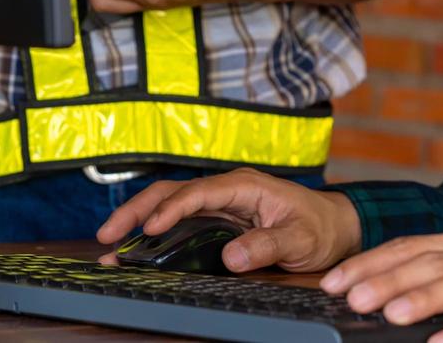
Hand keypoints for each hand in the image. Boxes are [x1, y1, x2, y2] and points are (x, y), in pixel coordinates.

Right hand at [96, 167, 361, 273]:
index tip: (152, 227)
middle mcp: (227, 191)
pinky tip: (137, 252)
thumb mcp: (300, 239)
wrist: (334, 226)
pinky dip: (155, 235)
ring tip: (110, 245)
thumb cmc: (320, 227)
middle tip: (108, 235)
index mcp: (246, 186)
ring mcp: (220, 205)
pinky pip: (180, 224)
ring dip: (139, 222)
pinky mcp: (218, 222)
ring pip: (170, 206)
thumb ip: (268, 246)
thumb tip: (232, 256)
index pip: (201, 191)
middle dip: (138, 210)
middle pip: (174, 192)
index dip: (174, 208)